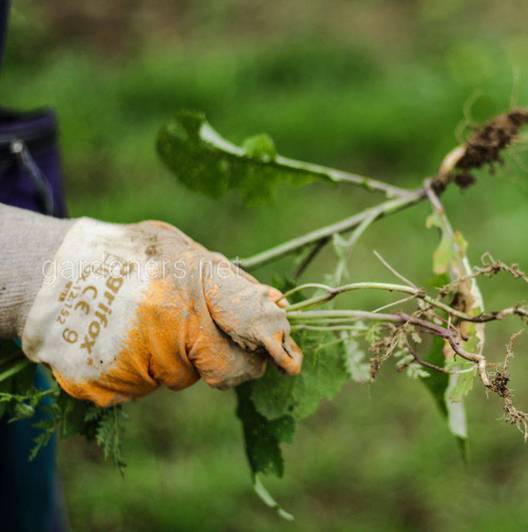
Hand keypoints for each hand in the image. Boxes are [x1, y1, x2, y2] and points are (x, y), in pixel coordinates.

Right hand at [21, 218, 301, 406]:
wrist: (47, 274)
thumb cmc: (124, 257)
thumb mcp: (179, 249)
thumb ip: (227, 278)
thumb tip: (276, 304)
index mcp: (195, 283)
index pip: (253, 323)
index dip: (274, 342)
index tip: (291, 360)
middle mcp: (174, 325)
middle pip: (227, 368)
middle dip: (226, 361)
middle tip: (201, 340)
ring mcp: (142, 360)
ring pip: (181, 378)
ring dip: (171, 360)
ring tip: (139, 325)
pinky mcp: (112, 386)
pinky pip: (144, 388)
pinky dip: (137, 370)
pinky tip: (118, 342)